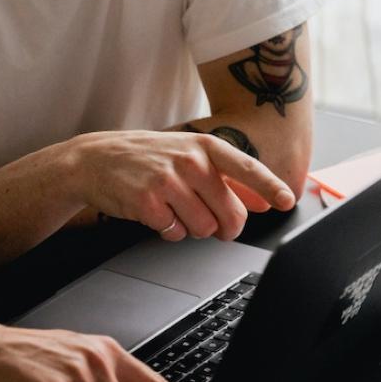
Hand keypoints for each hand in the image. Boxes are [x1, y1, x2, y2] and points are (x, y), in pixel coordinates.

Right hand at [68, 130, 295, 241]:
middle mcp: (190, 161)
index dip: (270, 187)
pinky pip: (176, 234)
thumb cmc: (147, 158)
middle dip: (225, 227)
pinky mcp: (148, 203)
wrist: (94, 160)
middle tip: (214, 224)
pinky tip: (156, 213)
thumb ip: (227, 178)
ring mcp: (168, 181)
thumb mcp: (188, 157)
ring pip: (204, 229)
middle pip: (230, 213)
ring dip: (193, 228)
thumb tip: (262, 201)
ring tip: (174, 209)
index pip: (247, 168)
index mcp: (205, 147)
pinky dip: (169, 231)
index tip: (286, 201)